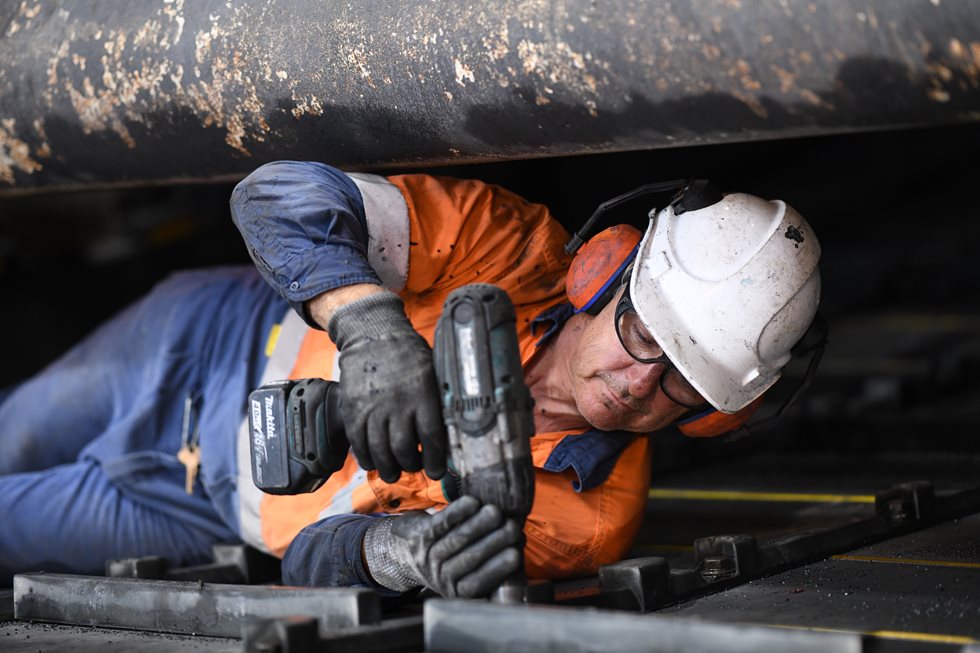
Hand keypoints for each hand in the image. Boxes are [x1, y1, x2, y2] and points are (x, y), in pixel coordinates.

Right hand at [327, 290, 447, 481]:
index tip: (437, 470)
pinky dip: (367, 458)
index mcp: (422, 394)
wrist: (373, 334)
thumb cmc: (409, 354)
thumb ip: (438, 402)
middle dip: (411, 466)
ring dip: (389, 468)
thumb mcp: (433, 372)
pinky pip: (358, 444)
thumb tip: (452, 433)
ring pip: (380, 452)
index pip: (432, 438)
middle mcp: (397, 404)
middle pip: (403, 450)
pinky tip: (374, 461)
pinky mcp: (352, 410)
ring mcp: (372, 409)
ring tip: (394, 472)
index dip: (436, 461)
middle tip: (415, 467)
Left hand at [362, 496, 522, 596]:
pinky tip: (472, 502)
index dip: (496, 569)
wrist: (409, 549)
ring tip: (496, 513)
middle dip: (494, 542)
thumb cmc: (452, 556)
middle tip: (512, 528)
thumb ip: (492, 561)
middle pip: (469, 559)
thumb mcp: (468, 570)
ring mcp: (427, 557)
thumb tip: (518, 543)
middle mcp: (439, 577)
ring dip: (478, 525)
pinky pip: (440, 523)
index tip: (515, 554)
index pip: (476, 584)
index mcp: (455, 590)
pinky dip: (457, 512)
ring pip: (456, 539)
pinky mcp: (419, 536)